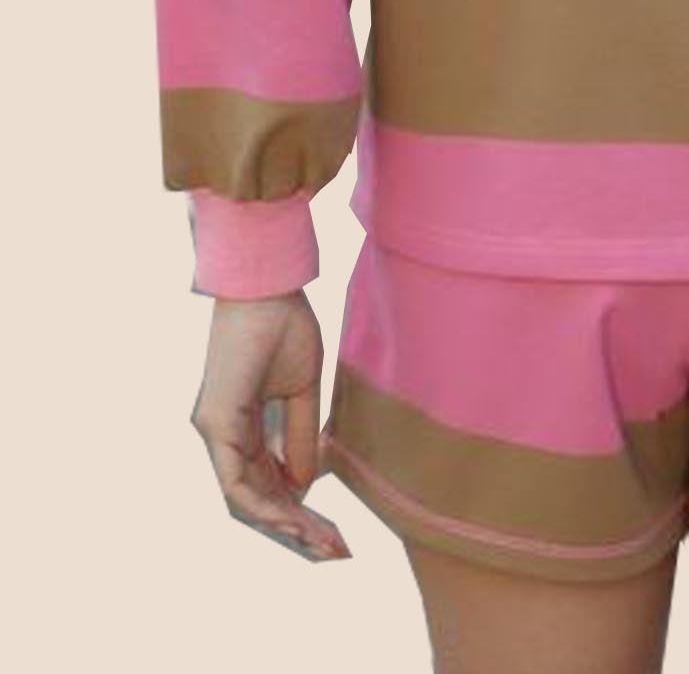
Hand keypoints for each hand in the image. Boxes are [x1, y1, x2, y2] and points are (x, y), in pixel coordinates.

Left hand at [190, 289, 350, 561]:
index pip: (265, 480)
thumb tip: (305, 484)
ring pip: (243, 497)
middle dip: (293, 528)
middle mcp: (221, 432)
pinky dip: (263, 504)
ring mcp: (214, 429)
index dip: (295, 508)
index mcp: (241, 423)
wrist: (268, 284)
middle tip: (330, 548)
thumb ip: (301, 436)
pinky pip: (235, 481)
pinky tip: (291, 517)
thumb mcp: (302, 389)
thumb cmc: (285, 325)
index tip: (327, 527)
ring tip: (318, 541)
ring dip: (282, 524)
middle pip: (254, 497)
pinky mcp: (215, 422)